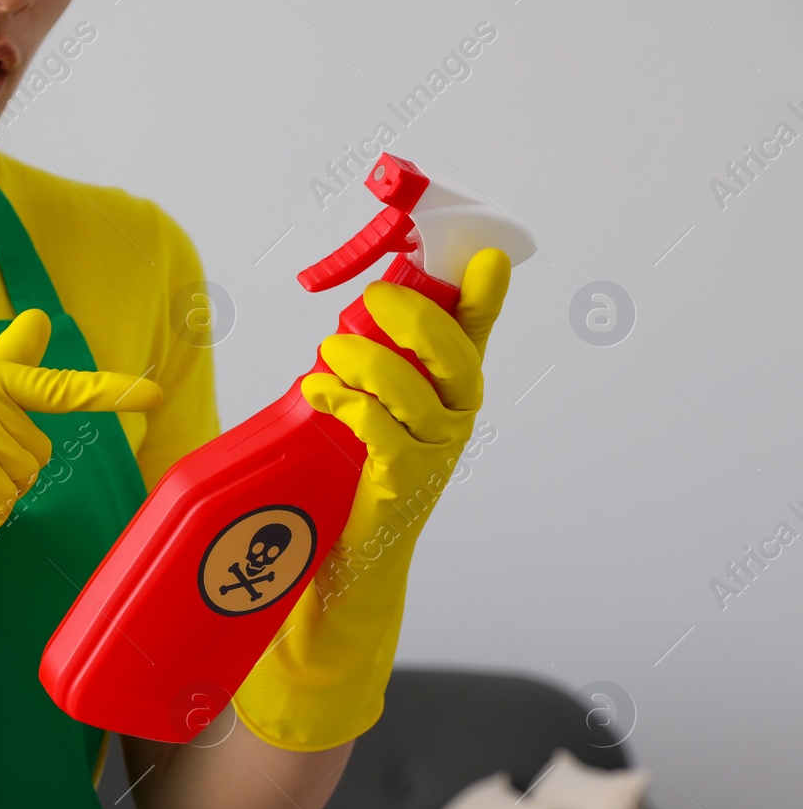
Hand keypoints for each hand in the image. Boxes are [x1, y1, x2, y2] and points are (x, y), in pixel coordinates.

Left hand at [302, 247, 510, 546]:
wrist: (362, 548)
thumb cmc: (370, 466)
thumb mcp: (384, 405)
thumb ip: (387, 359)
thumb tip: (367, 305)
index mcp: (455, 390)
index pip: (475, 335)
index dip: (486, 298)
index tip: (489, 260)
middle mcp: (457, 417)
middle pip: (452, 355)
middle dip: (413, 317)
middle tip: (372, 298)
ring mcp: (435, 450)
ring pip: (408, 389)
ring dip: (365, 361)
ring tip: (328, 351)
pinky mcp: (403, 479)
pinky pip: (379, 428)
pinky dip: (345, 401)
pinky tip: (317, 390)